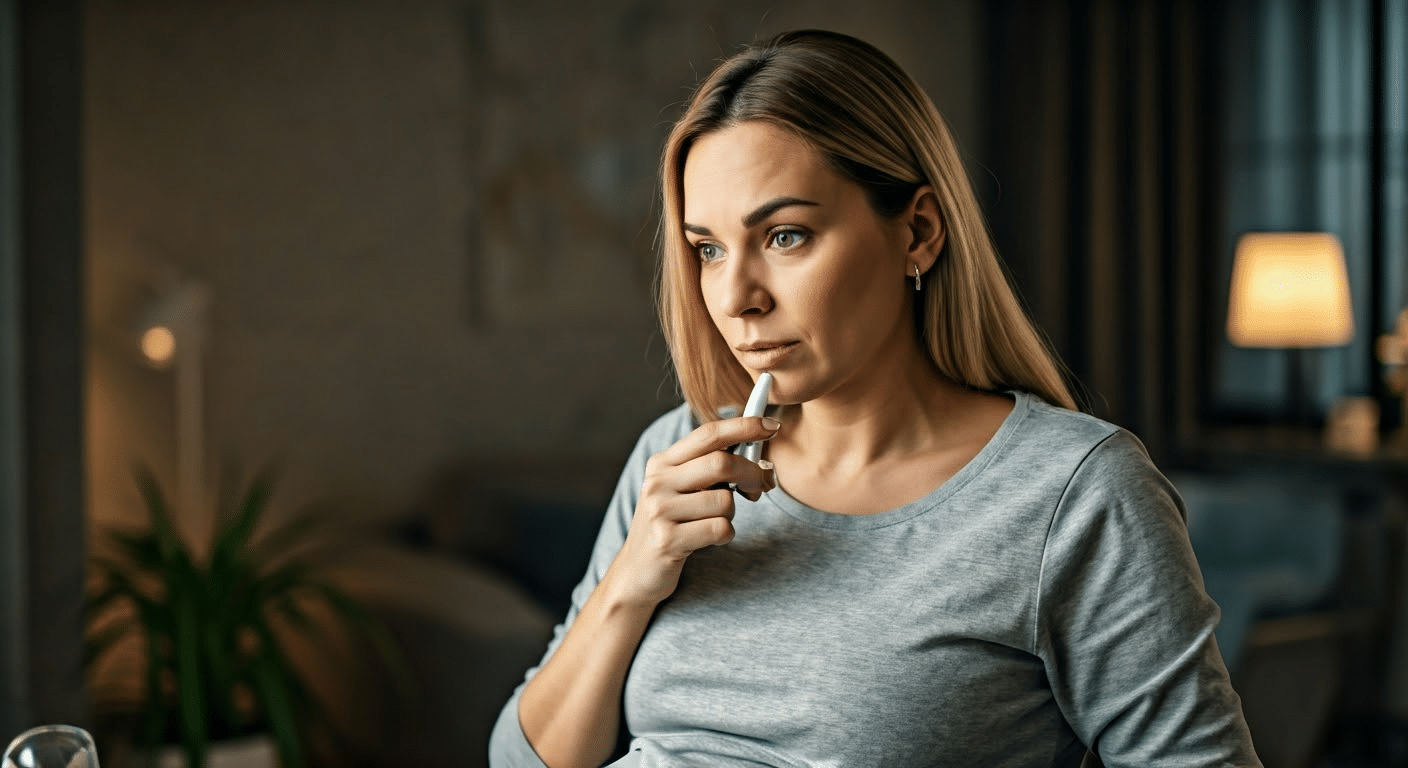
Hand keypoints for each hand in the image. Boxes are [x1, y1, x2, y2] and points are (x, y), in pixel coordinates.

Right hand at [605, 415, 780, 606]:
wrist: (637, 570)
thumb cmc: (671, 524)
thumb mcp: (681, 488)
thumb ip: (709, 466)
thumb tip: (758, 444)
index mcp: (662, 462)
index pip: (708, 434)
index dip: (744, 426)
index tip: (772, 426)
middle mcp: (657, 482)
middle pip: (721, 463)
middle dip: (752, 474)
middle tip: (761, 487)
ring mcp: (660, 511)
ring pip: (725, 501)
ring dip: (732, 514)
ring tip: (715, 522)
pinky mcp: (667, 540)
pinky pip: (720, 529)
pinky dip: (725, 535)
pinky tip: (710, 539)